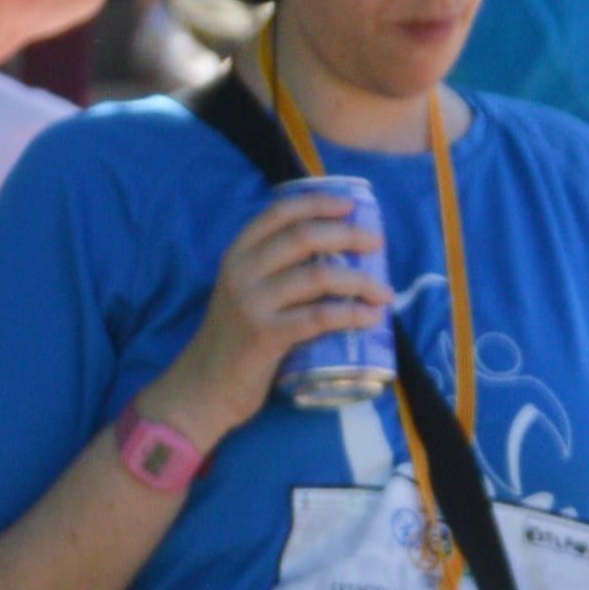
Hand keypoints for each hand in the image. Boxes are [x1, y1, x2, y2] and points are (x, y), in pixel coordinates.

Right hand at [148, 180, 389, 445]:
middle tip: (377, 243)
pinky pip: (319, 317)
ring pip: (317, 276)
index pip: (279, 213)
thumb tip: (331, 259)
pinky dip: (351, 314)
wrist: (203, 387)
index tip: (350, 204)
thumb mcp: (245, 293)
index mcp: (238, 253)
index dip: (317, 202)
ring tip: (384, 291)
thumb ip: (274, 273)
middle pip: (304, 237)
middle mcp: (242, 270)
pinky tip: (372, 317)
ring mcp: (253, 302)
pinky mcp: (266, 336)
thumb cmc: (234, 341)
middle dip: (347, 235)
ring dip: (360, 280)